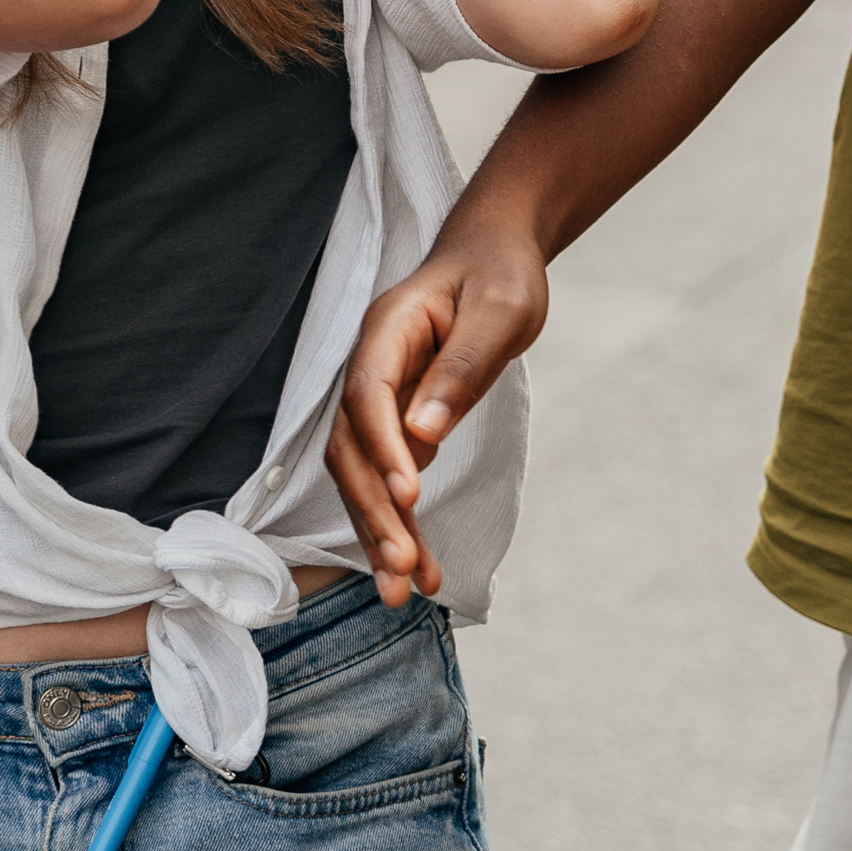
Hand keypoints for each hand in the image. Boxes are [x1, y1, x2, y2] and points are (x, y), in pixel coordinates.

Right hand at [330, 215, 548, 603]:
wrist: (491, 256)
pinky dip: (400, 526)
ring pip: (361, 476)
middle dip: (374, 512)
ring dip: (379, 534)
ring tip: (404, 593)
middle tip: (403, 569)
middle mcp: (369, 370)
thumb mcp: (500, 311)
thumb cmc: (499, 275)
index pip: (368, 396)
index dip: (382, 448)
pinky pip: (387, 482)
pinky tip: (421, 569)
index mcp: (387, 332)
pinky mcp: (395, 426)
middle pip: (351, 449)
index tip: (410, 496)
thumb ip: (462, 369)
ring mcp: (378, 401)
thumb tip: (424, 434)